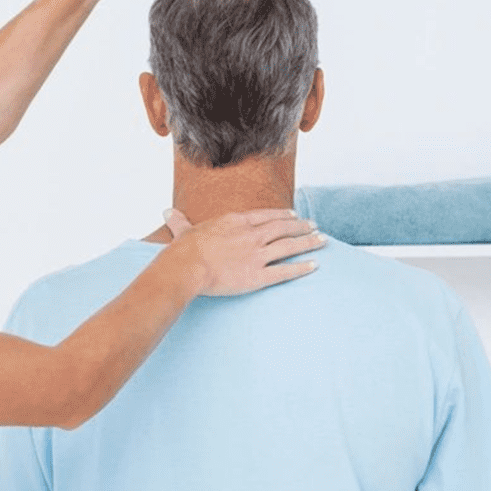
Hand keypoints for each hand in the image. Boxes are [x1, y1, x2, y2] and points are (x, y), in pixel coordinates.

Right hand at [164, 208, 324, 295]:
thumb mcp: (183, 230)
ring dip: (308, 243)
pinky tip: (314, 265)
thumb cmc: (183, 250)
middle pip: (283, 228)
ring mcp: (256, 255)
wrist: (186, 267)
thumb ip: (180, 221)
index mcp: (236, 222)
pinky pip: (284, 272)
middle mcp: (251, 235)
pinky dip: (301, 268)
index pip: (266, 215)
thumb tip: (167, 213)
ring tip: (323, 241)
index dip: (283, 214)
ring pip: (289, 246)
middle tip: (315, 226)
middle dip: (302, 226)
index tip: (294, 214)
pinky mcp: (257, 276)